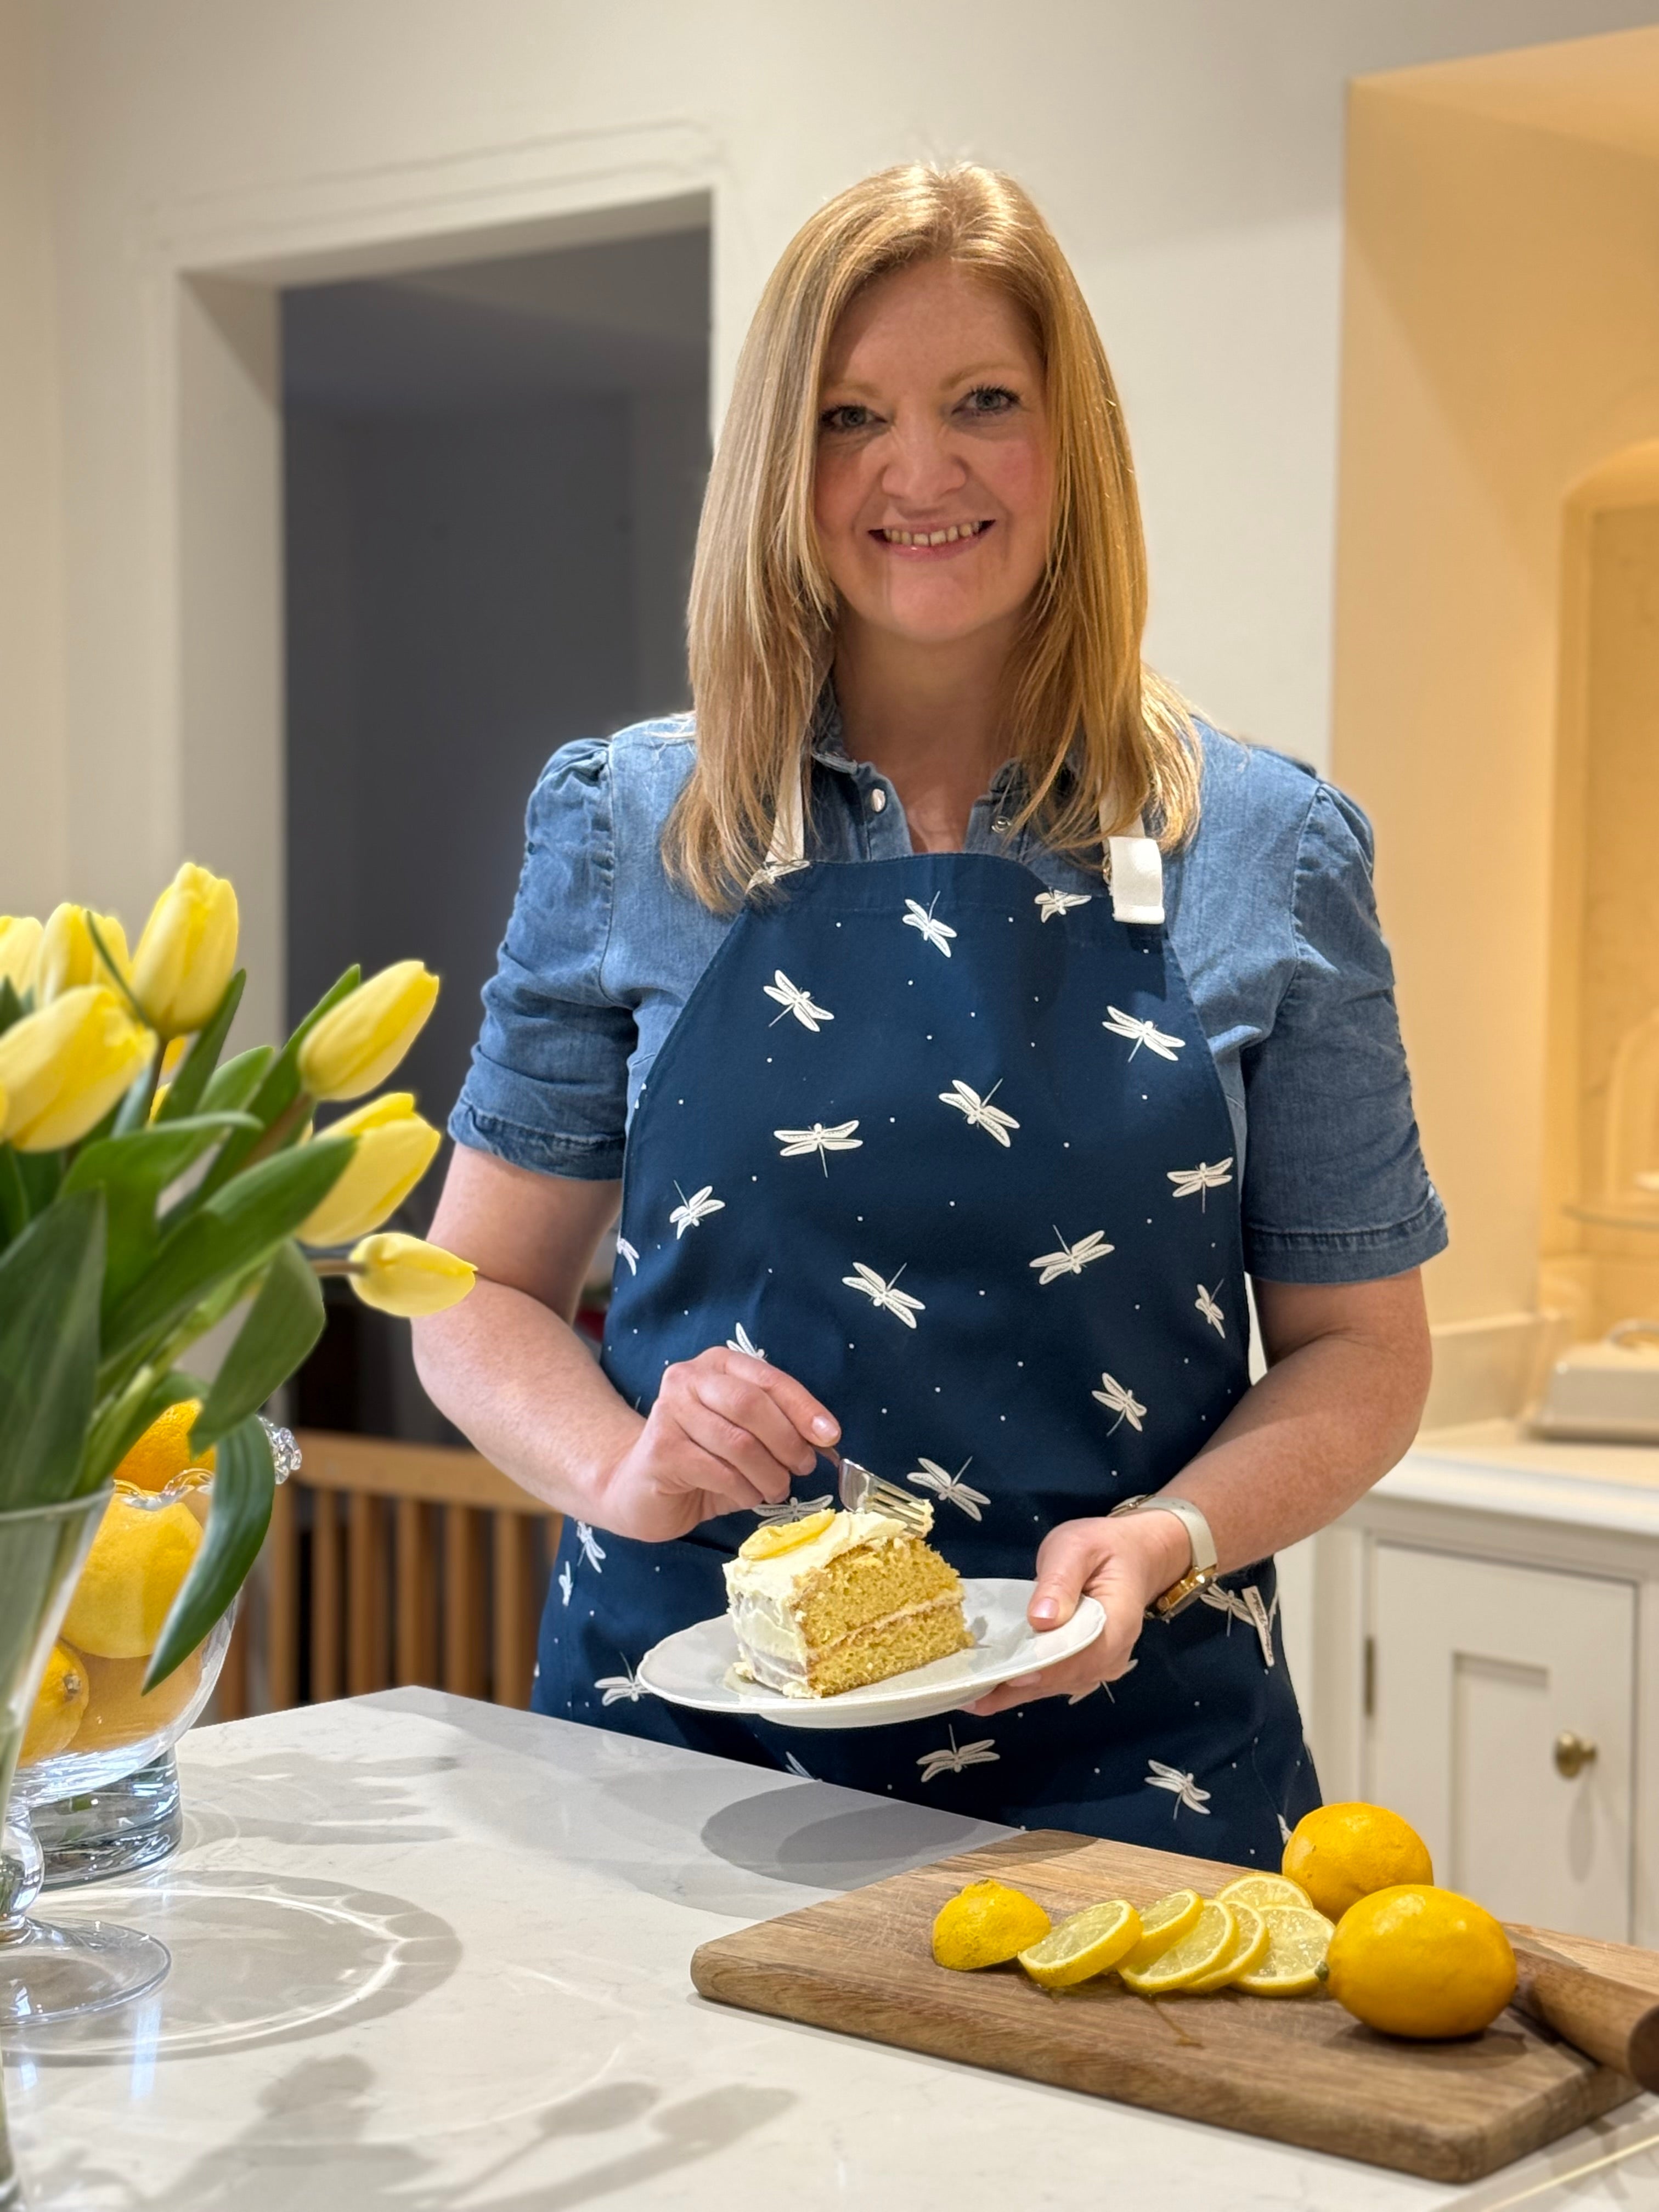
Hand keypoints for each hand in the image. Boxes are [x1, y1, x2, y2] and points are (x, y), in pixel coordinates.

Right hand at [594, 1346, 838, 1541]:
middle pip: (751, 1404)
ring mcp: (669, 1412)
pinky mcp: (660, 1450)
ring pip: (737, 1442)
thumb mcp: (749, 1439)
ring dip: (768, 1473)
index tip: (831, 1436)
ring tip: (777, 1489)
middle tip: (803, 1467)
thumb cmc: (704, 1461)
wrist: (641, 1489)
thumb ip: (781, 1432)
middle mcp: (688, 1378)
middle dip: (787, 1440)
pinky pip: (718, 1471)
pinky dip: (744, 1490)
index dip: (804, 1408)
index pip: (770, 1379)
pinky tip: (748, 1497)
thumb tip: (827, 1442)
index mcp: (718, 1364)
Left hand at [961, 1509, 1190, 1716]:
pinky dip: (1017, 1687)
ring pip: (1050, 1686)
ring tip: (965, 1694)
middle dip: (1015, 1685)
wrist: (1131, 1557)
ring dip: (1011, 1691)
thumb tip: (1041, 1619)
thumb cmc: (1101, 1548)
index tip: (1006, 1675)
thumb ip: (1061, 1581)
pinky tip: (982, 1692)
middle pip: (1060, 1678)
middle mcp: (1110, 1657)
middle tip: (967, 1689)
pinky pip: (1048, 1682)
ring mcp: (1096, 1668)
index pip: (1079, 1656)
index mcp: (1117, 1626)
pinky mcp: (1080, 1669)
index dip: (1042, 1668)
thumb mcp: (1077, 1549)